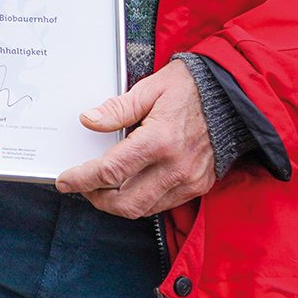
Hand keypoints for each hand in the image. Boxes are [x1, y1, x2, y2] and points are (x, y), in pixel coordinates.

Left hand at [53, 62, 217, 217]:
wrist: (232, 97)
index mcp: (159, 140)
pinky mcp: (199, 185)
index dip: (82, 179)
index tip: (66, 181)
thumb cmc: (190, 88)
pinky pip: (163, 204)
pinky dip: (141, 200)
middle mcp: (175, 167)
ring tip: (102, 187)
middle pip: (126, 202)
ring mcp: (190, 180)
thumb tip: (89, 121)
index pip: (111, 172)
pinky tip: (129, 185)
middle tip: (82, 186)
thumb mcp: (149, 89)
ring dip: (118, 204)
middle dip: (97, 199)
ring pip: (144, 209)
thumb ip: (116, 109)